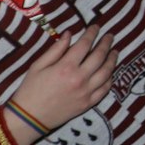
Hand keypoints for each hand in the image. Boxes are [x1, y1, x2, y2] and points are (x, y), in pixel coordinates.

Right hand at [7, 25, 116, 142]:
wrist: (29, 118)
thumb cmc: (30, 89)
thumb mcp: (38, 65)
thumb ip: (56, 49)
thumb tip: (69, 34)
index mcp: (66, 67)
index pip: (85, 45)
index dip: (92, 33)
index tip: (96, 27)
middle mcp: (79, 78)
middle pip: (99, 56)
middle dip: (106, 43)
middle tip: (110, 36)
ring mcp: (86, 92)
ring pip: (107, 72)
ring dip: (112, 60)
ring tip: (115, 51)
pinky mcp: (88, 104)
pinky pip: (105, 89)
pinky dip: (110, 78)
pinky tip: (110, 72)